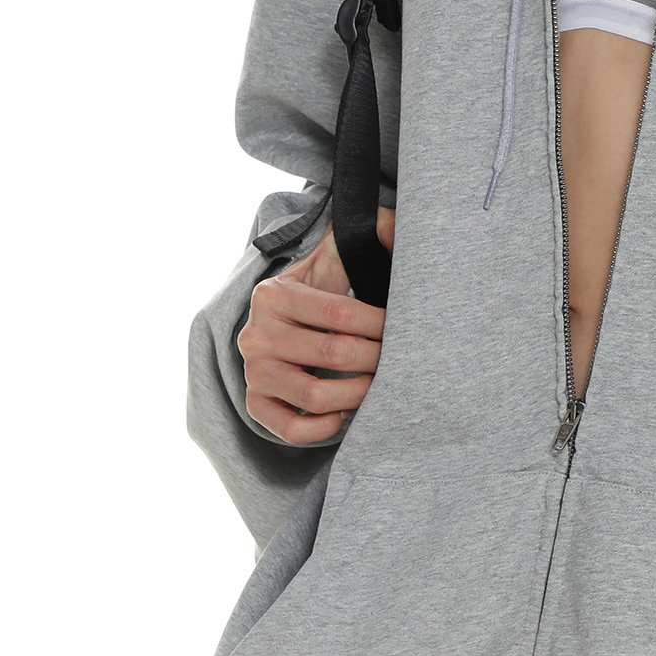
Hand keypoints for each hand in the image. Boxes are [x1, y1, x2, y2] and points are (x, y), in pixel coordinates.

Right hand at [238, 206, 390, 446]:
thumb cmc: (323, 288)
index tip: (403, 327)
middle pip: (333, 354)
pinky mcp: (255, 404)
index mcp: (273, 294)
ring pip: (314, 396)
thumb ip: (373, 229)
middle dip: (377, 359)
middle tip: (399, 359)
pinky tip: (346, 411)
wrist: (287, 319)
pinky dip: (324, 427)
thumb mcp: (338, 252)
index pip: (339, 314)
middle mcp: (255, 333)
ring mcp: (252, 372)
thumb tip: (399, 226)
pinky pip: (290, 429)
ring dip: (357, 394)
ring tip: (378, 384)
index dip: (379, 324)